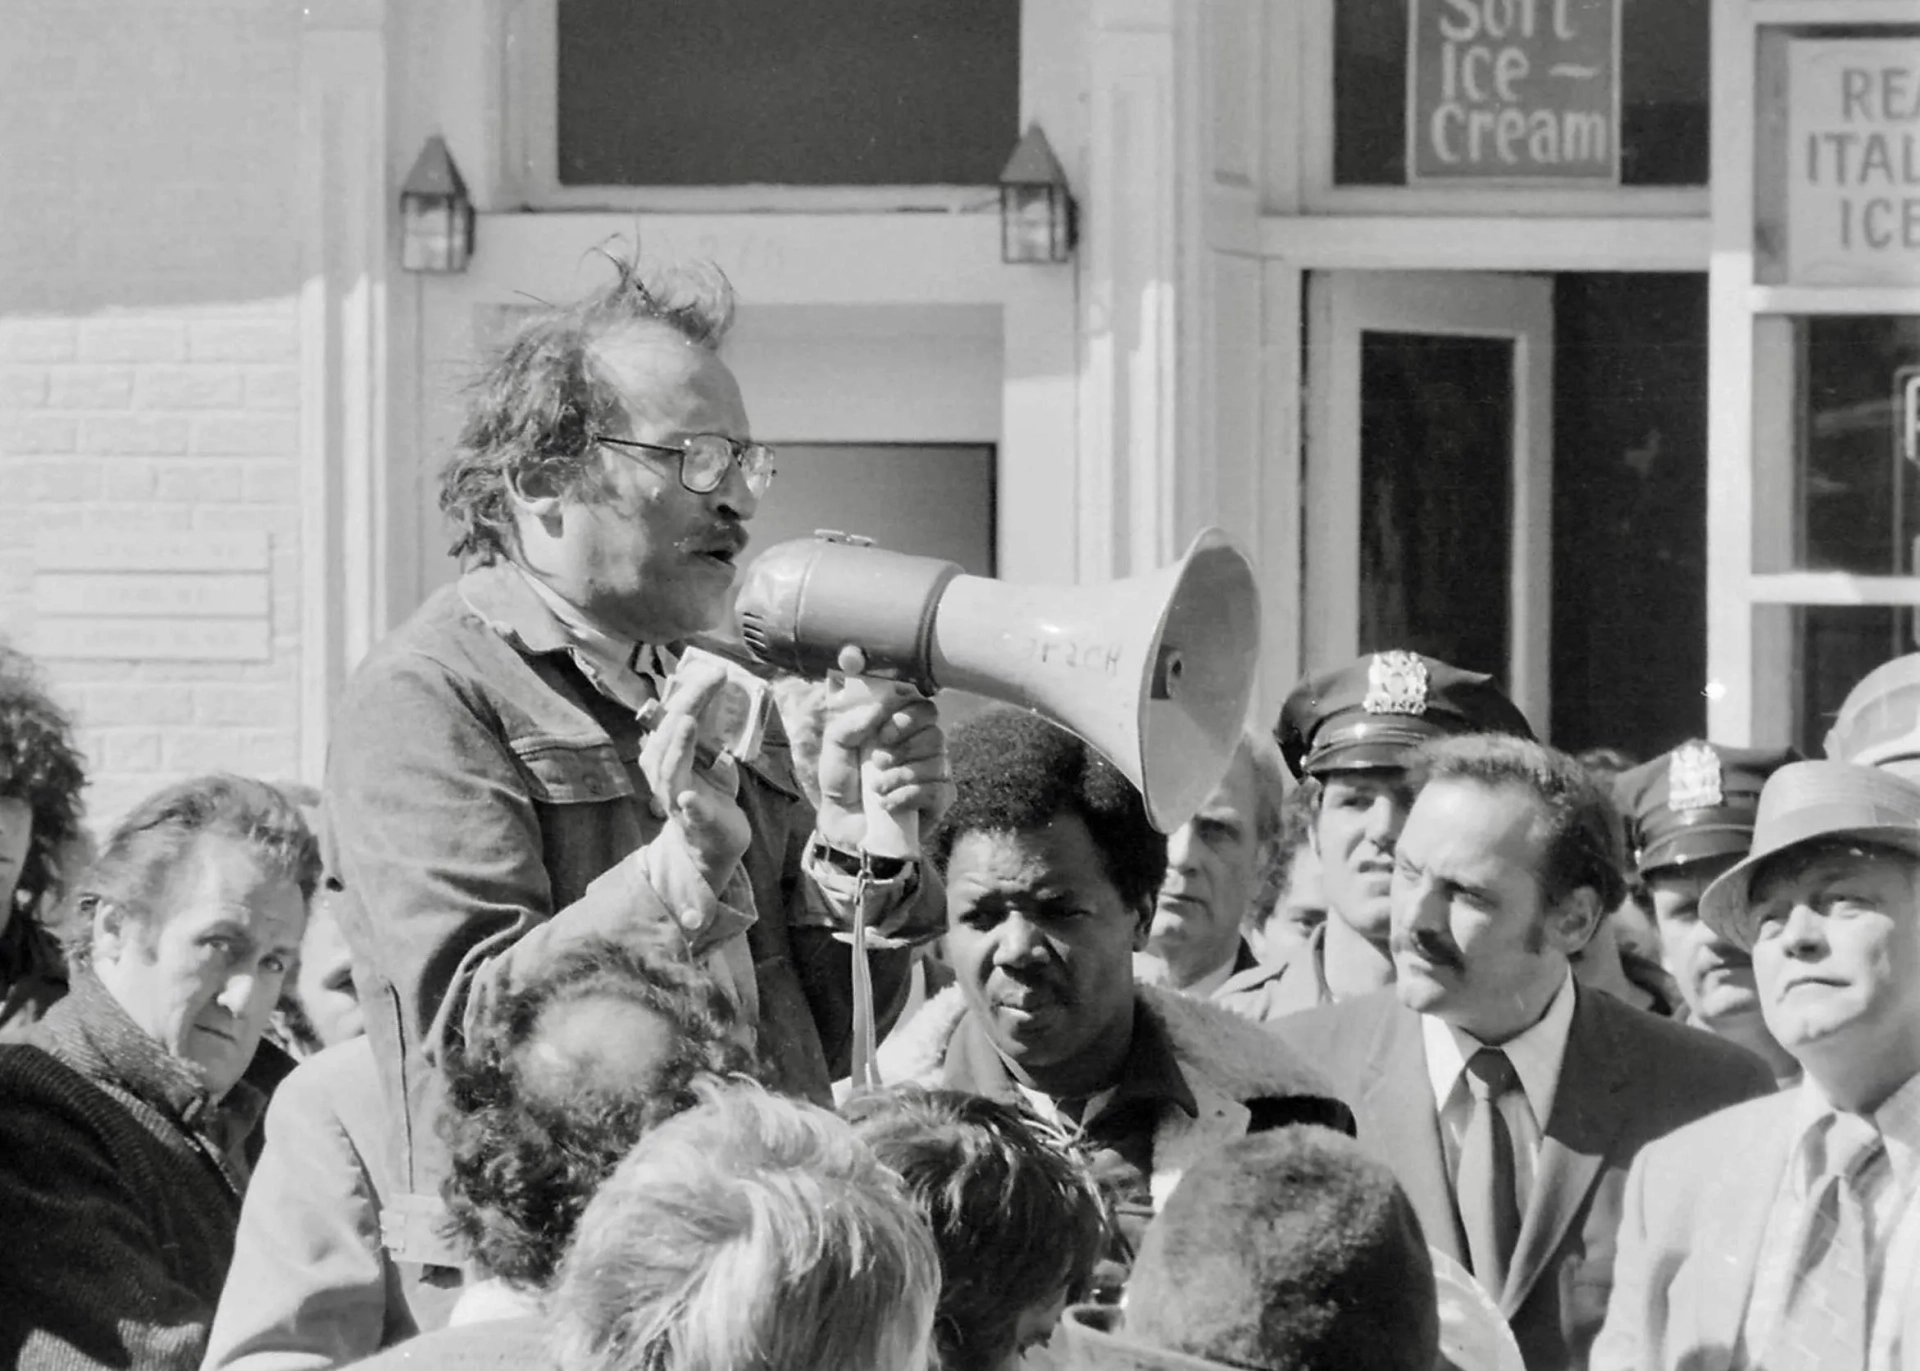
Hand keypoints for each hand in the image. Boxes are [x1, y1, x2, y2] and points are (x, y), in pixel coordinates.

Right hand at [638, 657, 751, 890]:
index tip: (715, 669)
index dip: (692, 692)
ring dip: (678, 746)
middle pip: (667, 736)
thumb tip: (729, 707)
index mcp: (668, 755)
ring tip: (688, 722)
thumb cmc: (709, 800)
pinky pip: (688, 814)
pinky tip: (688, 796)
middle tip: (709, 680)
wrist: (709, 849)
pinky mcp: (694, 824)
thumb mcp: (712, 764)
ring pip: (669, 770)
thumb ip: (714, 740)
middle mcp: (663, 774)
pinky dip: (688, 804)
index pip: (675, 716)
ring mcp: (675, 800)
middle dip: (688, 705)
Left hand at [814, 668, 952, 853]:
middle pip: (935, 735)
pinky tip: (887, 804)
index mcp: (904, 729)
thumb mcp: (836, 747)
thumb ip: (852, 723)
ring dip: (901, 776)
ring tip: (877, 789)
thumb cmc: (842, 783)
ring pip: (936, 764)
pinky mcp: (939, 803)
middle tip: (877, 763)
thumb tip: (880, 707)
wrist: (842, 825)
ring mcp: (935, 775)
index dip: (908, 718)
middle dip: (903, 749)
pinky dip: (908, 796)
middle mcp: (925, 749)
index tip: (883, 735)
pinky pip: (936, 792)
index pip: (925, 710)